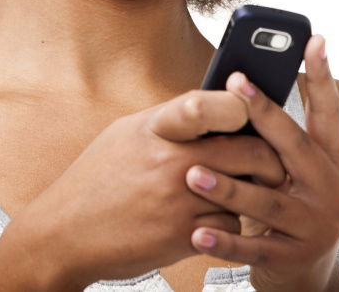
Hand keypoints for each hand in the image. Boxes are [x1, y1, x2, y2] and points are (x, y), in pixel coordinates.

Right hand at [0, 86, 288, 286]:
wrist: (64, 234)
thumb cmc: (97, 179)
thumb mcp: (128, 133)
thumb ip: (172, 121)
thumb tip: (215, 105)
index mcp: (156, 128)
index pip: (210, 104)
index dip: (240, 102)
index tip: (251, 104)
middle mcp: (169, 162)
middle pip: (248, 151)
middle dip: (270, 156)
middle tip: (274, 158)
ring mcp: (178, 201)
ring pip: (246, 192)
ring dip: (255, 191)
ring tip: (256, 186)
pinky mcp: (182, 236)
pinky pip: (230, 225)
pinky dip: (231, 222)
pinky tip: (219, 215)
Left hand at [182, 34, 338, 291]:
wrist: (306, 276)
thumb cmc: (290, 205)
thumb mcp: (296, 170)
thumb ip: (278, 138)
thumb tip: (239, 83)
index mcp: (331, 159)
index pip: (328, 111)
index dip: (323, 75)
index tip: (314, 38)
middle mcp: (331, 188)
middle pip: (295, 146)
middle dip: (265, 113)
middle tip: (235, 83)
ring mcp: (314, 225)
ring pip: (267, 201)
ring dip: (228, 187)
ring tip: (193, 174)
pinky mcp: (292, 257)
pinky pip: (252, 246)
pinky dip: (223, 240)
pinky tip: (196, 232)